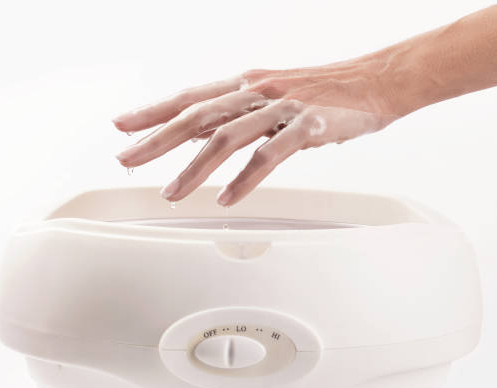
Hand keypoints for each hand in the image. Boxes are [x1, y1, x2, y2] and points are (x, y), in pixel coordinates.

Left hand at [112, 64, 402, 205]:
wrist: (375, 80)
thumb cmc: (325, 90)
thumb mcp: (273, 94)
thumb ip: (239, 113)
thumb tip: (203, 131)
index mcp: (246, 84)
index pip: (189, 97)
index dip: (152, 111)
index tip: (121, 125)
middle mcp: (257, 91)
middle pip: (197, 115)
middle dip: (156, 139)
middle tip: (126, 159)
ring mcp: (281, 107)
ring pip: (227, 137)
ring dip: (194, 168)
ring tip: (171, 193)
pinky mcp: (307, 126)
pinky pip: (270, 155)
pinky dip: (246, 179)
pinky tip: (227, 198)